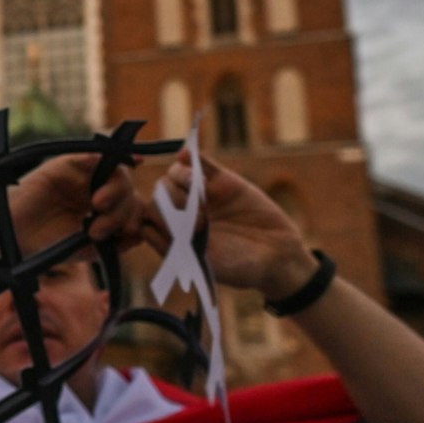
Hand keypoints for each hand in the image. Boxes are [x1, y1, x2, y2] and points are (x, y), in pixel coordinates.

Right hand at [0, 154, 144, 252]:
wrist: (13, 238)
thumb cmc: (47, 246)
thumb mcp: (87, 250)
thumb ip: (114, 243)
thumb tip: (140, 234)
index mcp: (103, 211)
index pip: (132, 207)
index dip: (134, 218)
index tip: (126, 234)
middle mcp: (96, 191)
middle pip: (127, 190)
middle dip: (123, 209)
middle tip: (101, 228)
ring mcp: (83, 177)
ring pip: (116, 172)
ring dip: (116, 188)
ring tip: (99, 206)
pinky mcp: (67, 165)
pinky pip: (92, 155)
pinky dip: (104, 158)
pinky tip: (104, 169)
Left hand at [143, 150, 312, 298]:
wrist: (278, 256)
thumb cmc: (240, 267)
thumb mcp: (206, 264)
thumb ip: (176, 247)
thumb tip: (145, 228)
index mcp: (174, 232)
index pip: (149, 216)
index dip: (156, 217)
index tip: (176, 229)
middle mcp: (183, 211)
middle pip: (160, 193)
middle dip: (172, 201)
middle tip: (200, 220)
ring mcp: (202, 194)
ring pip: (175, 175)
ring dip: (181, 178)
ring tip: (200, 192)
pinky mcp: (221, 181)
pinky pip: (201, 162)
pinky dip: (192, 156)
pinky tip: (188, 155)